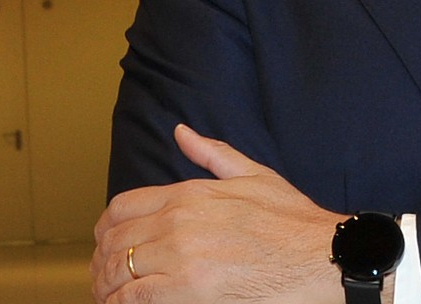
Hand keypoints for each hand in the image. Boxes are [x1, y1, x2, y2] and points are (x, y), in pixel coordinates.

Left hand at [91, 124, 347, 303]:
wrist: (318, 255)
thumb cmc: (292, 221)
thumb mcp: (254, 174)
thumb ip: (212, 154)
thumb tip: (182, 133)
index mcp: (190, 193)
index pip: (123, 207)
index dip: (106, 229)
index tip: (107, 244)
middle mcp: (179, 221)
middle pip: (115, 240)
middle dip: (103, 260)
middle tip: (105, 277)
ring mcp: (181, 256)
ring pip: (118, 271)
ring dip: (106, 286)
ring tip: (110, 296)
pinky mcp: (186, 289)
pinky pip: (133, 298)